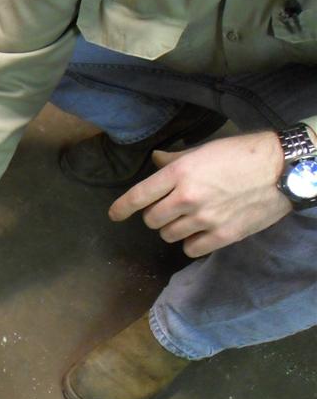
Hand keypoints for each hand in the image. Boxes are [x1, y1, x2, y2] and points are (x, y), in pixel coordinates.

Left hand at [108, 131, 290, 257]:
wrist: (285, 168)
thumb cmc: (244, 154)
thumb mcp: (205, 149)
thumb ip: (175, 160)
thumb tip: (155, 161)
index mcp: (179, 173)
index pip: (137, 196)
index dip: (121, 208)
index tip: (114, 215)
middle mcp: (187, 198)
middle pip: (150, 220)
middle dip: (154, 216)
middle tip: (168, 209)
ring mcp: (205, 219)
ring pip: (168, 235)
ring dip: (172, 229)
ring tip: (187, 218)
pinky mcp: (222, 235)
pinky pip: (190, 249)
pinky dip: (191, 242)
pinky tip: (200, 232)